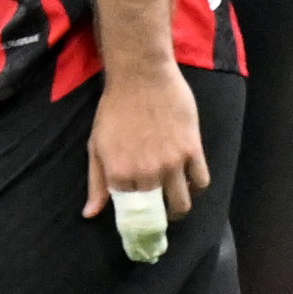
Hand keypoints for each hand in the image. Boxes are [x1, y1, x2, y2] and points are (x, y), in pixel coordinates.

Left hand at [84, 58, 210, 224]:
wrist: (140, 76)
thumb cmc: (114, 108)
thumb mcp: (96, 145)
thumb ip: (96, 182)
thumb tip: (91, 214)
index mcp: (119, 174)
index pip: (130, 211)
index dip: (135, 215)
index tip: (139, 216)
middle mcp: (146, 173)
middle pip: (157, 212)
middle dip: (158, 217)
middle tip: (160, 212)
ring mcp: (172, 163)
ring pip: (182, 202)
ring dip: (179, 209)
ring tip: (177, 204)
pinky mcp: (192, 150)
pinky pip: (202, 181)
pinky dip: (197, 188)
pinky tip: (191, 184)